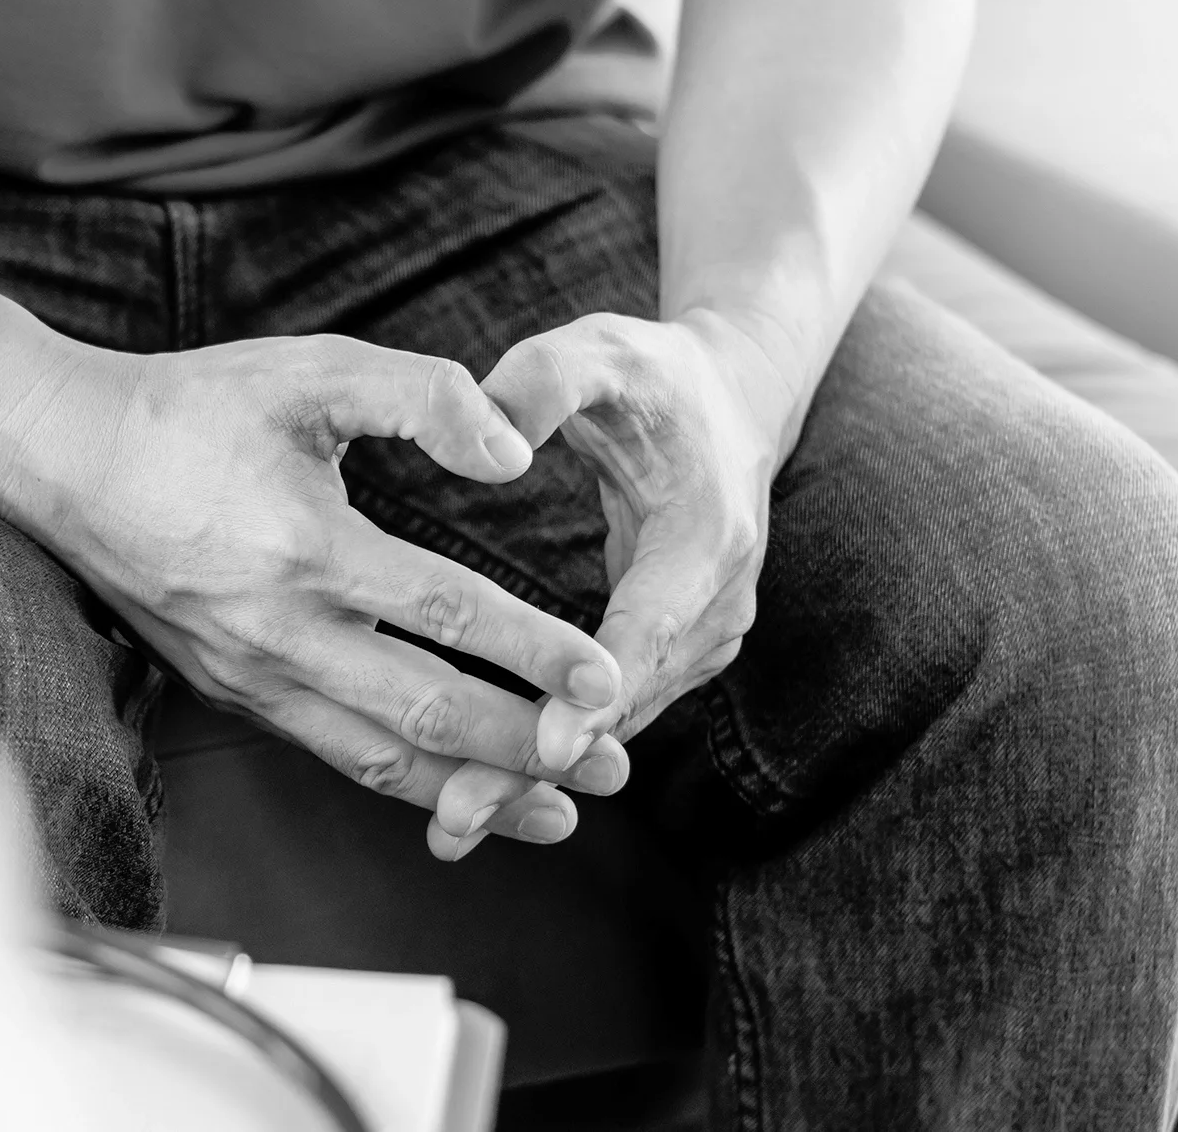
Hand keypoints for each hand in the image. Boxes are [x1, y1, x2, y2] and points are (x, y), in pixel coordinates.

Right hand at [0, 336, 632, 853]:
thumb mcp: (310, 370)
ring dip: (476, 791)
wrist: (61, 457)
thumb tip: (514, 458)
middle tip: (614, 768)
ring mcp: (249, 673)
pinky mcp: (230, 691)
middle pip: (425, 712)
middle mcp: (276, 630)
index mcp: (304, 546)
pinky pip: (331, 753)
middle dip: (529, 749)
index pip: (447, 616)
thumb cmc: (191, 405)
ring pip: (378, 758)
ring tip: (560, 813)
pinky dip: (405, 784)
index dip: (536, 653)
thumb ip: (422, 396)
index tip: (608, 678)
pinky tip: (457, 792)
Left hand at [464, 309, 807, 791]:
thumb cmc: (650, 375)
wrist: (725, 399)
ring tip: (452, 827)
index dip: (594, 691)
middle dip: (542, 762)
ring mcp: (700, 638)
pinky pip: (607, 715)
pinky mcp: (670, 653)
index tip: (543, 743)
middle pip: (625, 701)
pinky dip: (547, 756)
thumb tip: (491, 436)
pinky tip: (474, 798)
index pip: (647, 628)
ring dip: (535, 776)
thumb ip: (544, 379)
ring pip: (615, 724)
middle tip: (459, 818)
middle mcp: (716, 604)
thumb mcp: (600, 350)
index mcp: (707, 537)